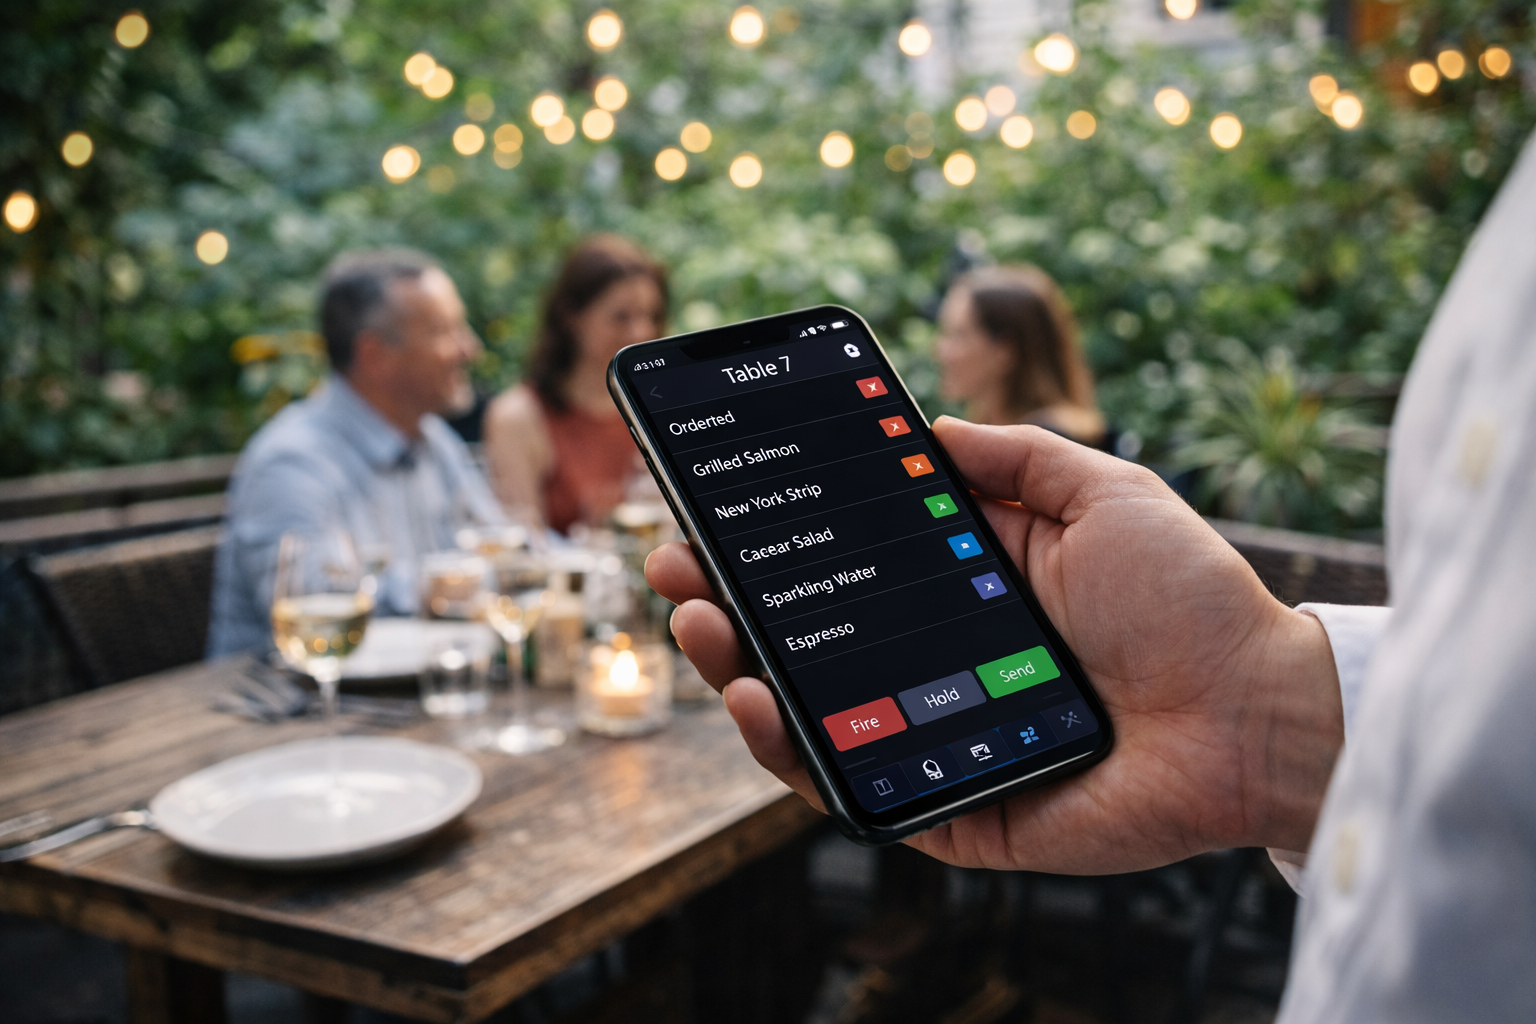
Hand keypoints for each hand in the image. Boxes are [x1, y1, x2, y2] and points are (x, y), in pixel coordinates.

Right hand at [647, 418, 1342, 873]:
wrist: (1257, 709)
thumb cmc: (1190, 598)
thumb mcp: (1102, 491)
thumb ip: (1013, 455)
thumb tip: (923, 426)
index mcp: (968, 591)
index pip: (850, 568)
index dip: (782, 543)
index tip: (719, 508)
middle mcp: (939, 664)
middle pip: (811, 642)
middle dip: (732, 604)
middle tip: (677, 568)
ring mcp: (937, 736)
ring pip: (813, 717)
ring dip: (741, 675)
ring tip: (704, 629)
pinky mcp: (949, 807)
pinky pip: (856, 791)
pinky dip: (797, 758)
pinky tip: (763, 705)